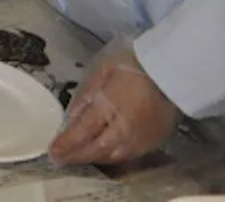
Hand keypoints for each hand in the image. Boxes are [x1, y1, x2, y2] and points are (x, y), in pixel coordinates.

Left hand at [49, 44, 180, 164]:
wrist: (171, 72)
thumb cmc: (133, 66)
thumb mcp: (103, 70)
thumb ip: (86, 94)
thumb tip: (71, 116)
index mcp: (110, 106)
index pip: (83, 130)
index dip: (67, 142)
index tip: (53, 150)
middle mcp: (124, 128)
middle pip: (96, 148)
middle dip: (76, 155)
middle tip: (60, 158)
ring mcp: (140, 138)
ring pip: (112, 156)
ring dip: (92, 158)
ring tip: (76, 157)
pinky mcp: (152, 143)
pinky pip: (128, 156)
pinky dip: (111, 158)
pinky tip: (101, 154)